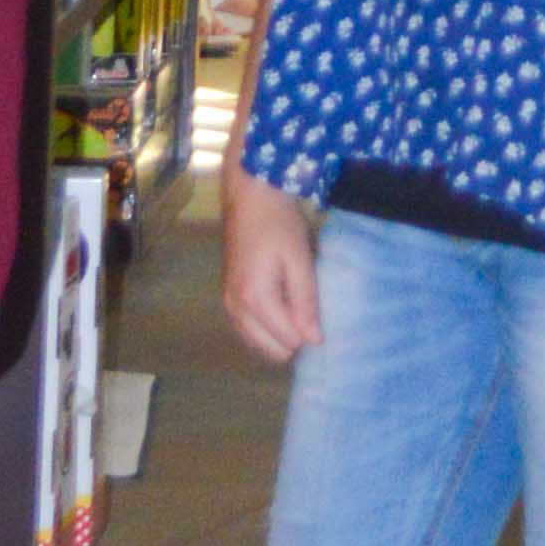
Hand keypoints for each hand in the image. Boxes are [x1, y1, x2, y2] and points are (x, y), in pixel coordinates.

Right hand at [219, 173, 322, 369]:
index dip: (308, 330)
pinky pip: (248, 330)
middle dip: (292, 336)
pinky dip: (265, 325)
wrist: (249, 194)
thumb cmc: (278, 222)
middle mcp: (235, 309)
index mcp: (254, 300)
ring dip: (278, 332)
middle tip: (306, 305)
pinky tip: (279, 300)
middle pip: (270, 351)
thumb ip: (305, 301)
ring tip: (293, 299)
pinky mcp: (226, 296)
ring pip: (257, 343)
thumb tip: (314, 341)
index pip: (288, 341)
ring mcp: (227, 304)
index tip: (318, 305)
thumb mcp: (299, 258)